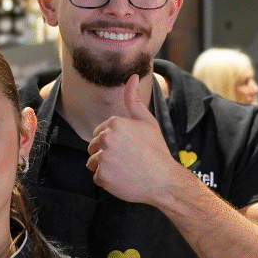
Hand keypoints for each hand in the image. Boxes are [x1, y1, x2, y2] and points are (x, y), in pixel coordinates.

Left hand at [86, 74, 189, 209]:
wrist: (164, 180)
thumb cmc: (156, 151)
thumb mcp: (147, 121)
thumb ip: (133, 100)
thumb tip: (131, 76)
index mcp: (114, 123)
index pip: (100, 133)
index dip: (114, 142)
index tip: (129, 148)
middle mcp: (106, 138)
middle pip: (93, 146)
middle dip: (106, 153)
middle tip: (128, 159)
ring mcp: (103, 158)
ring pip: (93, 162)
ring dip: (105, 167)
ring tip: (125, 169)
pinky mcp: (102, 176)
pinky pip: (97, 177)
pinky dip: (108, 181)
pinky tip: (123, 179)